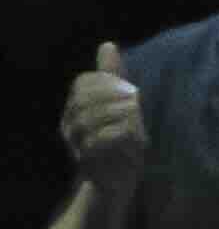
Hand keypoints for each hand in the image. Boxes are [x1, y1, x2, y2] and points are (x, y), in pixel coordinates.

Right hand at [57, 44, 140, 186]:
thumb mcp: (120, 107)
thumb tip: (108, 45)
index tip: (130, 86)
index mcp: (76, 108)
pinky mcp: (89, 162)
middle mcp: (70, 125)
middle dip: (112, 96)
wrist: (116, 183)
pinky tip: (136, 134)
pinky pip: (98, 142)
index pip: (83, 83)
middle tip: (136, 98)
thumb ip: (113, 78)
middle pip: (85, 100)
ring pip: (90, 119)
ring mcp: (76, 144)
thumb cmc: (121, 143)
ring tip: (138, 114)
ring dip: (117, 113)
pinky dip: (119, 134)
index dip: (106, 81)